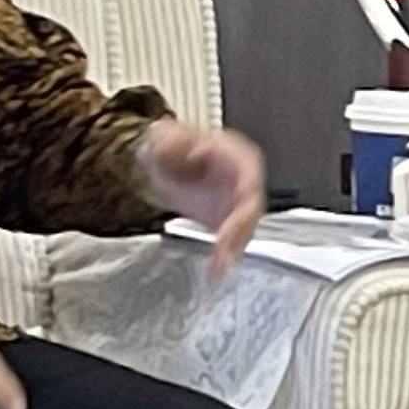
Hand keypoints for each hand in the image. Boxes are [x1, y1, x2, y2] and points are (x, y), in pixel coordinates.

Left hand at [140, 118, 267, 276]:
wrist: (158, 163)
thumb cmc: (169, 147)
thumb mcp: (167, 137)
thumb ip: (179, 144)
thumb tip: (195, 151)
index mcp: (237, 156)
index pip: (251, 175)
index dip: (248, 194)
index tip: (239, 212)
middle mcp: (244, 181)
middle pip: (251, 209)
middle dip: (239, 231)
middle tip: (225, 249)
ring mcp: (236, 204)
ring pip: (244, 230)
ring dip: (233, 249)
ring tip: (219, 266)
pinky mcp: (225, 222)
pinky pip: (231, 242)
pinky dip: (223, 256)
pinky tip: (213, 270)